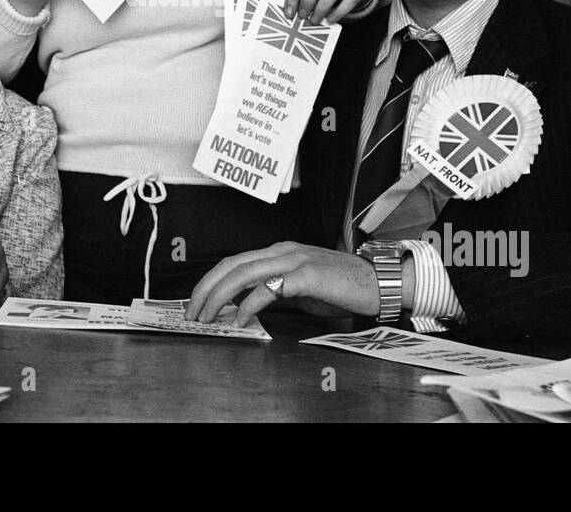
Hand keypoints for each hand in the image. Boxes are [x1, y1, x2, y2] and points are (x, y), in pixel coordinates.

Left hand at [186, 241, 378, 326]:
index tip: (197, 302)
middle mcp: (283, 251)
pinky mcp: (307, 276)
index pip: (235, 261)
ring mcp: (295, 260)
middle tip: (192, 311)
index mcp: (280, 252)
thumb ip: (275, 291)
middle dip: (206, 288)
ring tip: (208, 316)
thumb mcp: (301, 289)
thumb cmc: (343, 288)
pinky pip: (270, 288)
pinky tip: (241, 318)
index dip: (211, 280)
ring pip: (244, 272)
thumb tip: (246, 306)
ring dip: (220, 296)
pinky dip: (250, 304)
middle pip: (232, 264)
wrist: (378, 283)